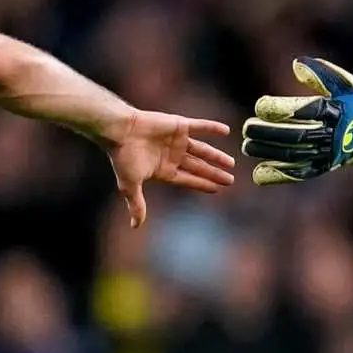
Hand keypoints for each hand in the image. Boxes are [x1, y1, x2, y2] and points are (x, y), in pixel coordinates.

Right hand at [107, 111, 236, 226]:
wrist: (120, 130)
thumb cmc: (124, 158)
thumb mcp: (130, 185)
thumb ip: (137, 204)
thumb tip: (135, 227)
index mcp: (164, 170)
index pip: (188, 179)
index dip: (202, 184)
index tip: (217, 189)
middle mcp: (173, 156)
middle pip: (198, 166)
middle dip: (214, 173)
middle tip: (231, 180)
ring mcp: (177, 140)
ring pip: (202, 149)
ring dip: (216, 156)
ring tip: (231, 163)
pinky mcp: (179, 125)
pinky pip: (199, 126)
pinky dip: (212, 127)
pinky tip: (226, 131)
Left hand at [241, 57, 352, 184]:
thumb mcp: (342, 84)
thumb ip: (319, 74)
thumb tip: (296, 65)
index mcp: (334, 111)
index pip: (304, 110)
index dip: (280, 109)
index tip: (260, 106)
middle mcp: (330, 134)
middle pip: (295, 136)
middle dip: (268, 133)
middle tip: (247, 128)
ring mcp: (327, 153)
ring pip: (294, 155)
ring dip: (268, 152)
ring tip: (247, 146)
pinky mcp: (324, 166)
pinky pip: (300, 173)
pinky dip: (280, 175)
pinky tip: (259, 173)